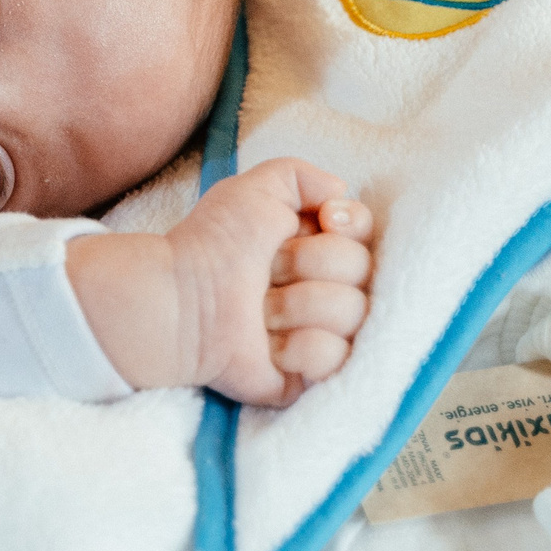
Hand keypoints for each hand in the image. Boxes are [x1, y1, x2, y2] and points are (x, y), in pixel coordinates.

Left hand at [68, 158, 375, 405]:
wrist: (181, 299)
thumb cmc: (212, 244)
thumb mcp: (252, 190)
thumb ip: (300, 176)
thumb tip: (340, 192)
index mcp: (317, 246)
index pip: (368, 233)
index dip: (350, 225)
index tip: (325, 220)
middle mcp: (326, 287)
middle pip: (363, 270)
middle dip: (308, 262)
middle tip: (267, 269)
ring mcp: (322, 332)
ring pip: (353, 313)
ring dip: (296, 305)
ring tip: (260, 310)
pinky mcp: (311, 374)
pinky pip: (336, 357)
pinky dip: (298, 347)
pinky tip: (269, 345)